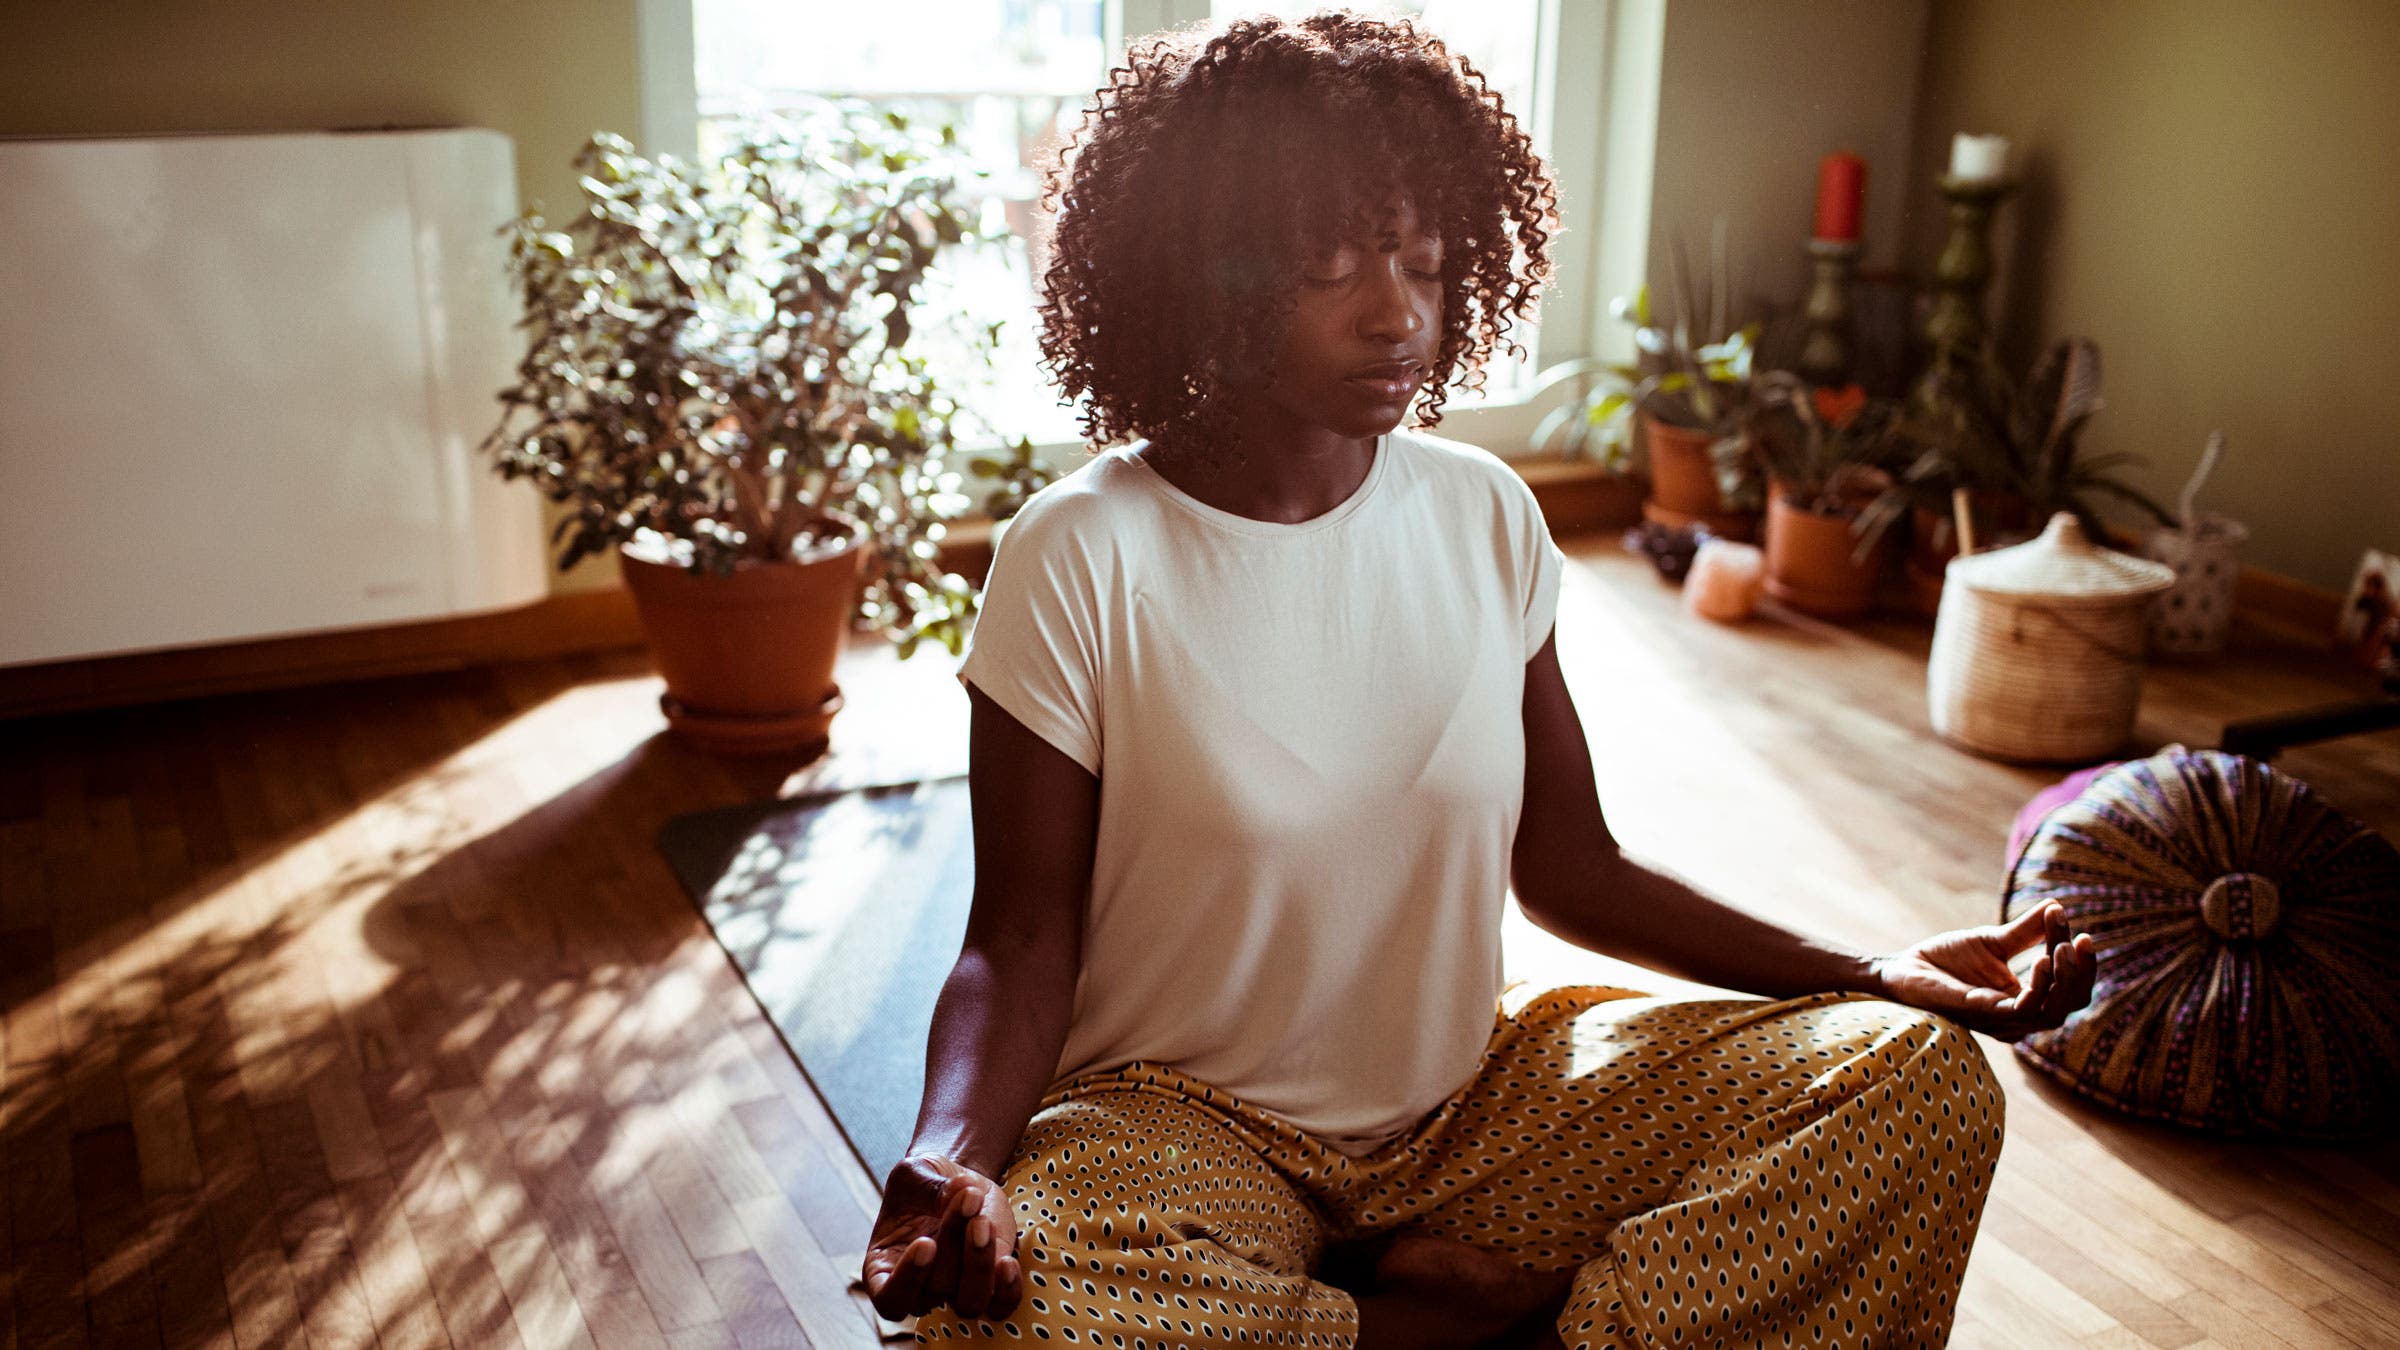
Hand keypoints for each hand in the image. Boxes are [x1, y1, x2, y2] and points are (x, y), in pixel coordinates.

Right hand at [862, 1152, 1022, 1321]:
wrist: (958, 1185)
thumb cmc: (924, 1184)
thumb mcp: (916, 1173)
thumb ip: (931, 1186)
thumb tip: (961, 1191)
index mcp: (885, 1270)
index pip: (889, 1298)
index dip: (907, 1279)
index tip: (926, 1242)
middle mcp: (920, 1291)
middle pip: (936, 1289)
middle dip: (953, 1240)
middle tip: (967, 1198)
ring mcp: (956, 1292)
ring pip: (968, 1303)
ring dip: (979, 1264)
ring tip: (984, 1220)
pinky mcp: (992, 1285)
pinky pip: (1001, 1305)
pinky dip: (1007, 1290)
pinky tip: (1007, 1262)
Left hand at [1868, 901, 2096, 1039]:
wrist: (1904, 967)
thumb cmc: (1947, 959)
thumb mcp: (1994, 941)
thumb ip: (2026, 930)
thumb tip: (2057, 906)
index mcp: (2027, 1000)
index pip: (2070, 989)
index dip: (2082, 965)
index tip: (2083, 933)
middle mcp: (2020, 1017)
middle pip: (2069, 1005)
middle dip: (2080, 973)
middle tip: (2080, 940)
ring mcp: (2001, 1021)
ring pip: (2051, 1012)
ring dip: (2061, 978)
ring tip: (2062, 948)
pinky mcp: (1980, 1015)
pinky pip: (2019, 1011)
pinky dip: (2036, 988)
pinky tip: (2041, 961)